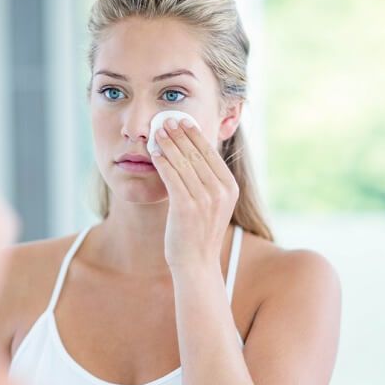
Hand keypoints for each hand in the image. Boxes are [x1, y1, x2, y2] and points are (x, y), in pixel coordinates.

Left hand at [150, 118, 238, 269]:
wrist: (196, 264)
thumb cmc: (199, 233)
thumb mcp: (212, 204)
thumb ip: (208, 181)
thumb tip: (193, 154)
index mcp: (230, 188)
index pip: (210, 154)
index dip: (195, 135)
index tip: (183, 121)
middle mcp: (221, 191)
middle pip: (196, 154)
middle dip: (180, 134)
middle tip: (166, 120)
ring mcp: (205, 199)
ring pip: (183, 163)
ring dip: (169, 144)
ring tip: (157, 131)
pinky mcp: (186, 207)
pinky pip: (172, 177)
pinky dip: (162, 162)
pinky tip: (154, 153)